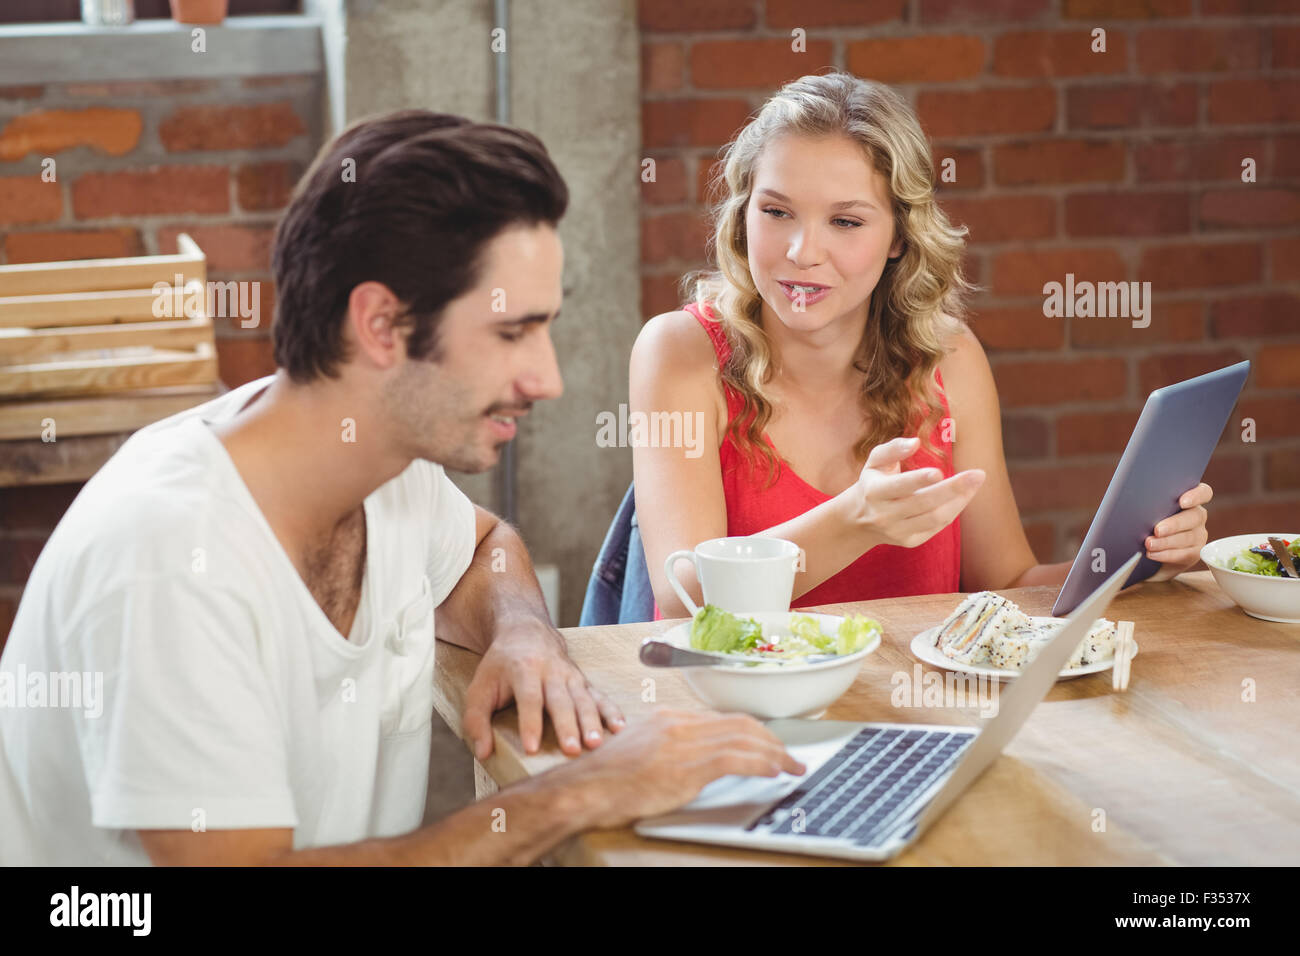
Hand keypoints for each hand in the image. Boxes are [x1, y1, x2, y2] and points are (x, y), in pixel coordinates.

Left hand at [462, 623, 624, 760]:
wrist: (526, 631)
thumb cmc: (501, 665)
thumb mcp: (480, 687)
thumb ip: (476, 719)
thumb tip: (484, 752)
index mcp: (523, 670)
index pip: (528, 699)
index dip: (530, 723)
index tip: (532, 747)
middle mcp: (551, 671)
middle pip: (561, 700)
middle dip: (568, 725)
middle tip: (572, 750)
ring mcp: (570, 676)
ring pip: (583, 699)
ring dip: (592, 722)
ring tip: (596, 744)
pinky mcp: (583, 682)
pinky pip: (599, 696)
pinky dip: (611, 711)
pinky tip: (620, 727)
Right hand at [550, 709, 805, 830]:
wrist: (584, 789)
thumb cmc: (604, 780)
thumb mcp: (640, 753)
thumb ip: (667, 749)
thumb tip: (688, 761)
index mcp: (668, 718)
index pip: (721, 719)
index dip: (750, 731)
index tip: (765, 743)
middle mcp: (679, 723)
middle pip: (738, 724)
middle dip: (769, 738)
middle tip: (787, 754)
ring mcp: (684, 742)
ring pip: (744, 739)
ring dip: (774, 753)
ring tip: (790, 765)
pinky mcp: (688, 766)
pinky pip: (737, 759)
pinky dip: (762, 763)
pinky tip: (774, 771)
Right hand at [848, 436, 984, 548]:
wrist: (859, 520)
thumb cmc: (873, 481)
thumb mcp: (875, 461)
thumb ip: (893, 448)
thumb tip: (915, 443)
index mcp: (875, 491)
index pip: (900, 486)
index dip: (919, 480)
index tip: (939, 471)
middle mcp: (885, 514)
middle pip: (924, 503)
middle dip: (953, 489)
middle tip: (978, 475)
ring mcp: (898, 531)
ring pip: (935, 518)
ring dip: (959, 500)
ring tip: (976, 483)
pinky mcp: (909, 542)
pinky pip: (937, 526)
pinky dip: (953, 510)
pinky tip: (964, 496)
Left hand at [1145, 482, 1212, 582]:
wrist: (1149, 550)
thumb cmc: (1146, 522)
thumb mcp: (1148, 510)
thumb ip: (1148, 502)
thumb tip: (1132, 499)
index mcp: (1189, 500)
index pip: (1203, 493)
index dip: (1196, 495)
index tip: (1183, 501)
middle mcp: (1197, 516)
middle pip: (1194, 517)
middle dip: (1174, 524)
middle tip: (1157, 530)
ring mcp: (1198, 535)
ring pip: (1187, 537)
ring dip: (1166, 541)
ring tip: (1149, 544)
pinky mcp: (1193, 553)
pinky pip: (1183, 554)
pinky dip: (1166, 554)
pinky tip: (1152, 553)